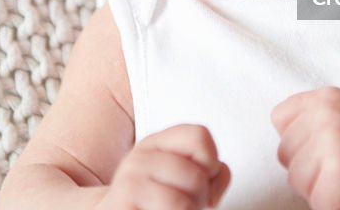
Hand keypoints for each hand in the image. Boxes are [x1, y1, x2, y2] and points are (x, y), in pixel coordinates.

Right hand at [100, 124, 231, 209]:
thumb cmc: (155, 202)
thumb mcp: (180, 177)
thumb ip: (209, 170)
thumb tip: (217, 176)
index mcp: (157, 143)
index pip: (200, 136)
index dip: (211, 163)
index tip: (203, 180)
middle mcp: (140, 158)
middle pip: (197, 176)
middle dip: (202, 198)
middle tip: (188, 205)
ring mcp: (129, 182)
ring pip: (182, 203)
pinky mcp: (122, 205)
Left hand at [271, 87, 339, 209]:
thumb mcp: (338, 111)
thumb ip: (309, 120)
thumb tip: (282, 151)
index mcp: (321, 99)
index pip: (279, 120)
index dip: (297, 141)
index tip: (321, 148)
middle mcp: (325, 116)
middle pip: (285, 155)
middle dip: (307, 170)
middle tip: (337, 170)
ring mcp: (334, 143)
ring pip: (297, 181)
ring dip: (318, 190)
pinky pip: (318, 202)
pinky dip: (334, 207)